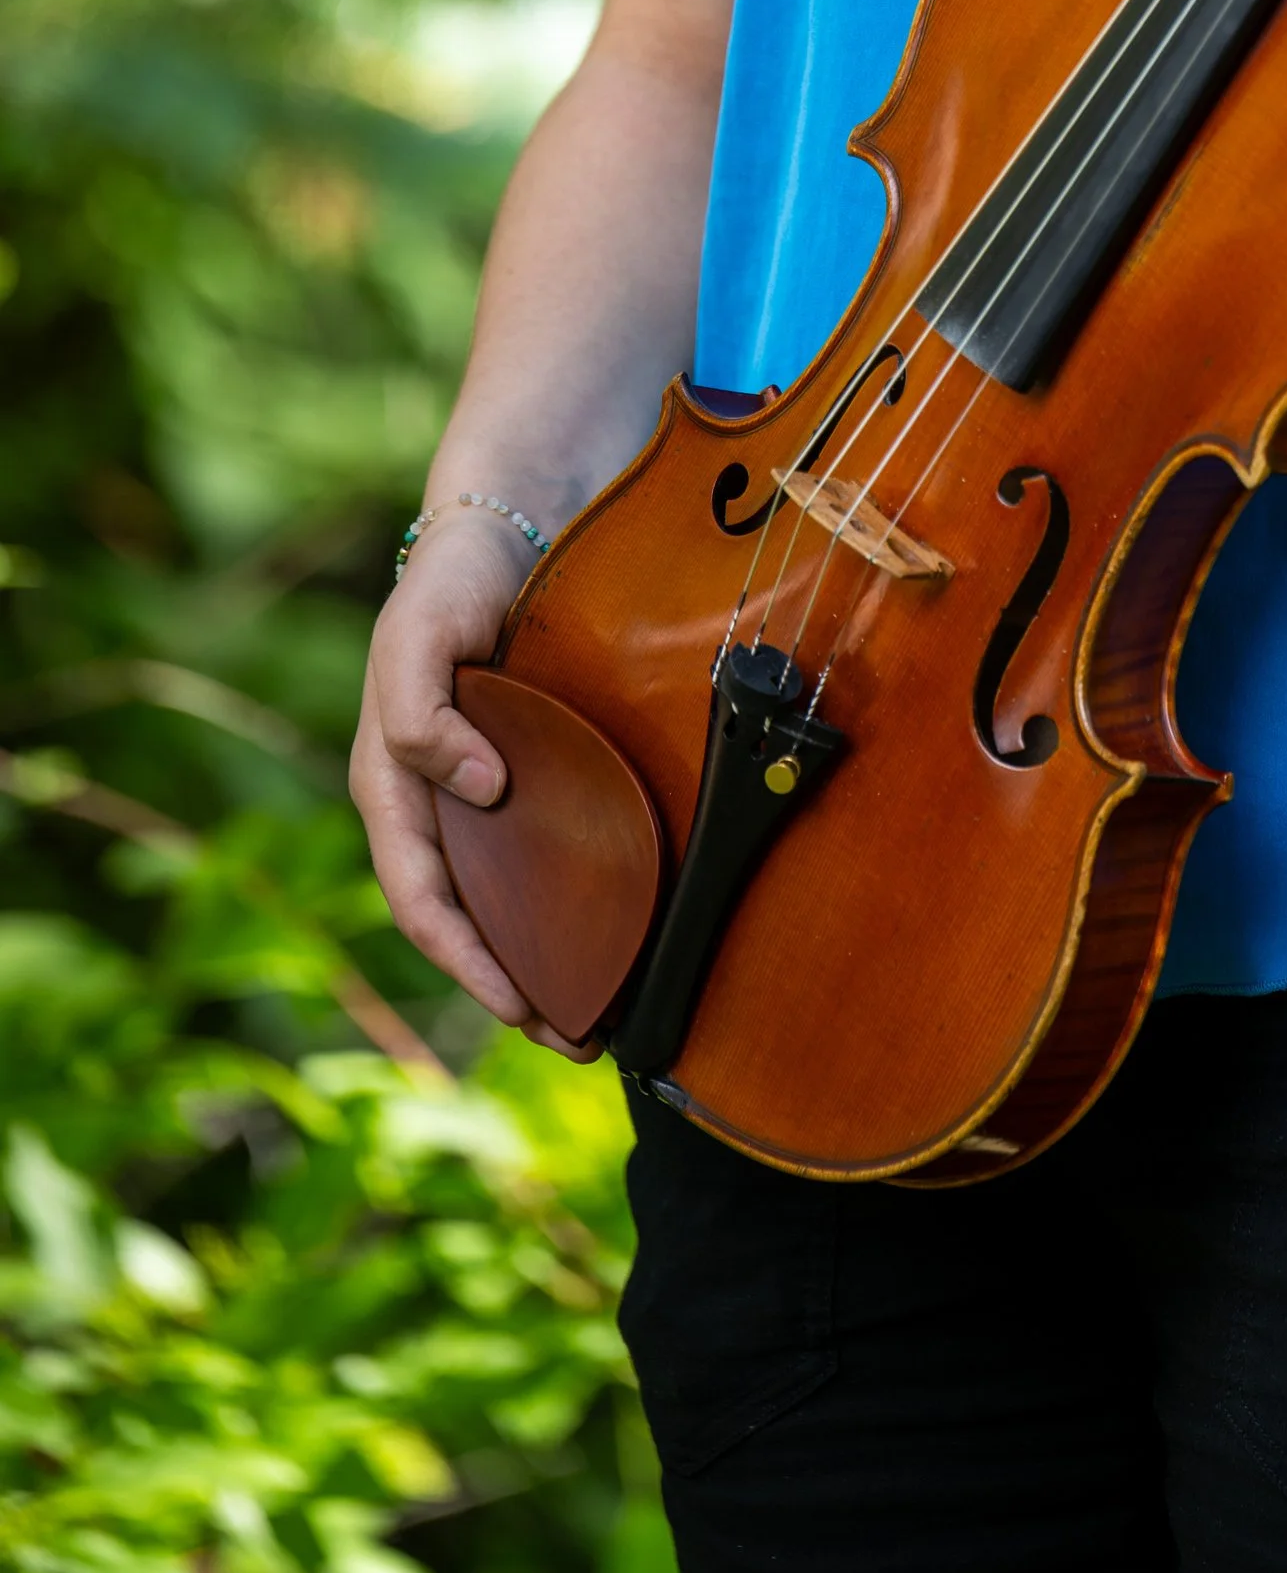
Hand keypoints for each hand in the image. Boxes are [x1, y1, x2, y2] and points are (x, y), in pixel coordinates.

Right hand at [351, 511, 597, 1059]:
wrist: (503, 533)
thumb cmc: (447, 588)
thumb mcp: (418, 638)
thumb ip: (424, 713)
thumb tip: (476, 787)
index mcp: (390, 787)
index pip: (424, 900)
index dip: (468, 961)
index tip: (522, 1007)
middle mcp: (430, 804)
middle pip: (465, 921)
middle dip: (513, 988)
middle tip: (580, 1039)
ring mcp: (476, 795)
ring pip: (503, 901)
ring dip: (542, 961)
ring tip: (598, 1013)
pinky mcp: (522, 775)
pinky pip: (537, 857)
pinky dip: (565, 905)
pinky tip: (610, 931)